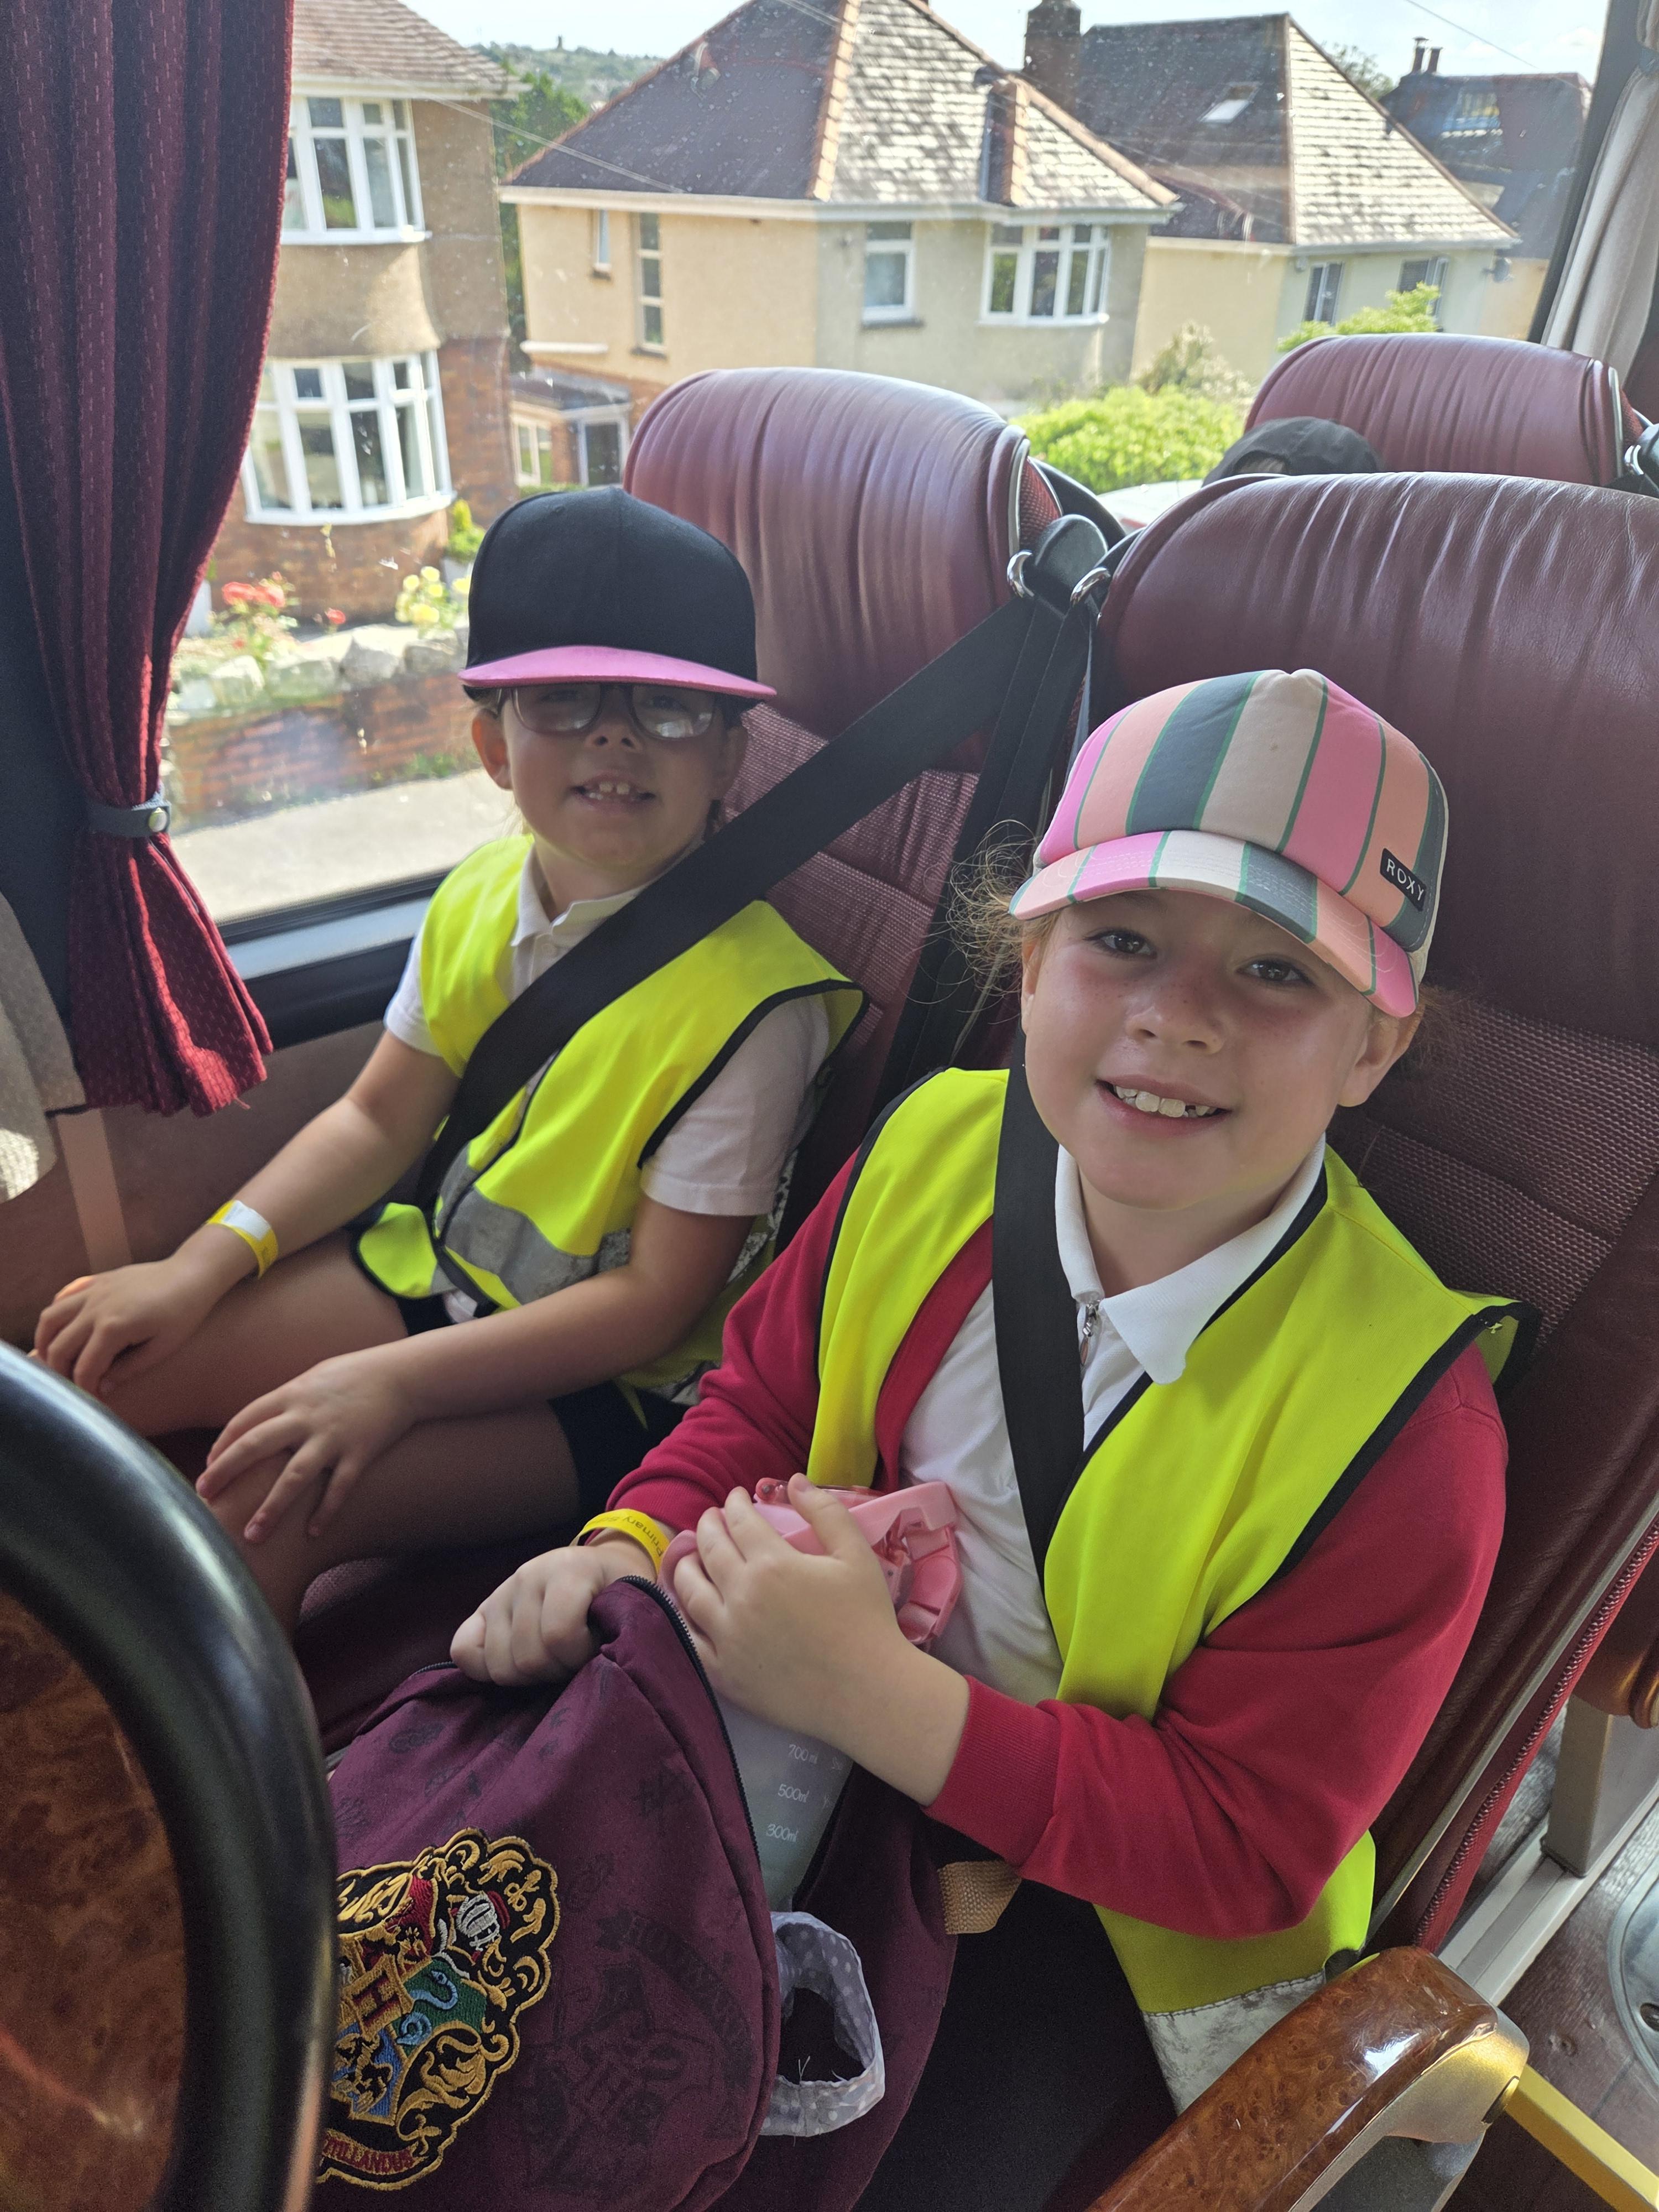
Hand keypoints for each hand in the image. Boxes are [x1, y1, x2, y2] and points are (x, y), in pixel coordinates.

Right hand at [33, 1251, 236, 1396]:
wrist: (192, 1274)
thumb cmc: (184, 1314)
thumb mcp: (162, 1348)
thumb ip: (129, 1370)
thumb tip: (102, 1388)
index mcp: (113, 1327)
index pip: (84, 1368)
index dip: (84, 1389)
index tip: (91, 1401)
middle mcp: (95, 1308)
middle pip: (59, 1346)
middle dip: (60, 1371)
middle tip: (70, 1385)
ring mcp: (93, 1290)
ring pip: (51, 1317)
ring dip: (45, 1341)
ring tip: (53, 1360)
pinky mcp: (96, 1280)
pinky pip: (64, 1296)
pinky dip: (56, 1314)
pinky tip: (63, 1328)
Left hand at [196, 1350, 418, 1541]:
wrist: (404, 1374)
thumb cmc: (355, 1377)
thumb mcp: (313, 1380)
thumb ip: (285, 1403)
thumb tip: (256, 1426)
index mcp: (292, 1396)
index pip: (244, 1422)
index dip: (221, 1447)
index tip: (206, 1470)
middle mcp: (307, 1416)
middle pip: (255, 1446)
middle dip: (226, 1473)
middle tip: (204, 1499)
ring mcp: (333, 1436)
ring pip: (294, 1477)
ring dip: (271, 1508)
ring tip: (252, 1535)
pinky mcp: (360, 1452)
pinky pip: (339, 1488)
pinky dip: (326, 1511)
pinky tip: (313, 1533)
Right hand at [450, 1534, 656, 1684]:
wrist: (606, 1566)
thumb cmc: (622, 1595)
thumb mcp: (634, 1604)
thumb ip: (625, 1630)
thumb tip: (608, 1667)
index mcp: (570, 1569)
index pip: (558, 1636)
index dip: (579, 1656)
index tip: (598, 1650)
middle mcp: (528, 1575)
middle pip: (526, 1658)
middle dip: (555, 1670)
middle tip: (575, 1660)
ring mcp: (501, 1592)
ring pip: (498, 1664)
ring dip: (529, 1675)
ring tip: (553, 1659)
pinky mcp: (482, 1610)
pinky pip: (463, 1651)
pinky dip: (487, 1668)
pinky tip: (517, 1663)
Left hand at [673, 1479, 970, 1802]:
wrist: (868, 1691)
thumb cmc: (866, 1619)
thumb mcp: (856, 1555)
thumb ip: (825, 1512)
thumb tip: (794, 1481)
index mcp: (772, 1564)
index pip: (739, 1522)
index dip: (734, 1504)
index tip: (735, 1497)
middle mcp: (740, 1597)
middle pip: (709, 1550)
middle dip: (707, 1526)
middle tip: (711, 1518)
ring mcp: (727, 1638)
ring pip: (688, 1591)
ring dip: (686, 1565)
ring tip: (692, 1556)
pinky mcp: (723, 1673)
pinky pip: (688, 1638)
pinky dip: (681, 1615)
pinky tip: (687, 1605)